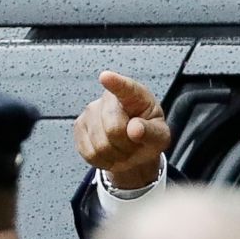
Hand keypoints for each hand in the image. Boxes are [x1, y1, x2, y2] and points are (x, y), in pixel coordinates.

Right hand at [73, 70, 169, 188]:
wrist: (134, 147)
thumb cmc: (148, 135)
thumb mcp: (160, 136)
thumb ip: (152, 132)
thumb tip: (135, 130)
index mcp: (134, 95)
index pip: (125, 88)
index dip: (115, 83)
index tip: (106, 77)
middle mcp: (109, 98)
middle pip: (113, 129)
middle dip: (126, 146)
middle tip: (133, 144)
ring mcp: (90, 111)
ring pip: (100, 145)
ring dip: (116, 156)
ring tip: (123, 149)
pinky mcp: (79, 127)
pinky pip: (90, 153)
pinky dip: (103, 161)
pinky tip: (110, 153)